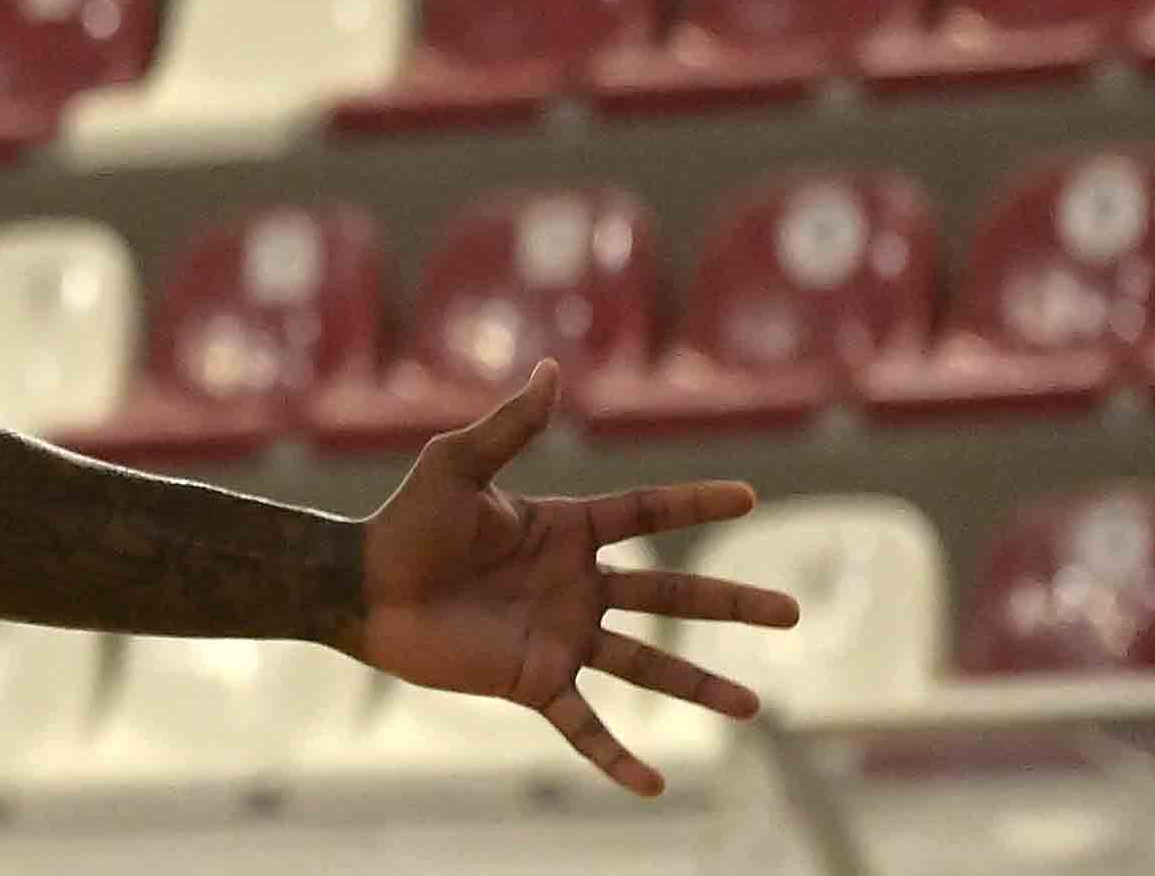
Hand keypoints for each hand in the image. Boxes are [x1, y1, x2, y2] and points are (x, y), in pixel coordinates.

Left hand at [351, 362, 801, 796]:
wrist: (361, 585)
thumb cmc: (405, 520)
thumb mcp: (457, 465)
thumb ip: (510, 426)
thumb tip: (551, 369)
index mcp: (565, 531)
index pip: (646, 515)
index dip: (695, 505)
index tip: (749, 498)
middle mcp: (575, 586)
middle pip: (669, 596)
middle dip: (730, 604)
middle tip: (793, 612)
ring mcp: (559, 637)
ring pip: (645, 666)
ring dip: (698, 687)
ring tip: (755, 709)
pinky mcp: (532, 680)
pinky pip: (583, 725)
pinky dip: (616, 757)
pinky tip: (654, 785)